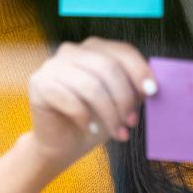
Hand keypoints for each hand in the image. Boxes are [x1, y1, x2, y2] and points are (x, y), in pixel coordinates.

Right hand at [26, 36, 155, 171]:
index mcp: (94, 48)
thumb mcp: (120, 101)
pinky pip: (70, 99)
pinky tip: (90, 128)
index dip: (139, 70)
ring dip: (109, 113)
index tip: (152, 92)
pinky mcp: (39, 83)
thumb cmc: (94, 119)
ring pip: (91, 85)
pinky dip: (85, 118)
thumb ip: (134, 88)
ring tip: (118, 132)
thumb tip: (152, 86)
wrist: (61, 144)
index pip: (122, 51)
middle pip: (107, 68)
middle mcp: (72, 50)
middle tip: (132, 122)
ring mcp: (53, 65)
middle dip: (124, 98)